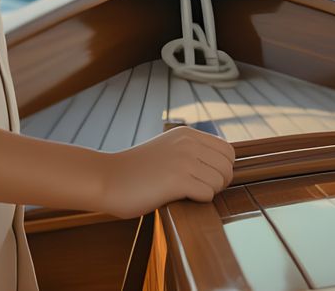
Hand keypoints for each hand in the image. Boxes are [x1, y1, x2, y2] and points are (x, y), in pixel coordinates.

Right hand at [94, 125, 235, 219]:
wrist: (107, 179)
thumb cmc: (137, 171)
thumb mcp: (167, 148)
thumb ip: (191, 150)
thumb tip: (223, 165)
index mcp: (187, 134)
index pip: (228, 151)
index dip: (221, 169)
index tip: (205, 178)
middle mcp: (188, 143)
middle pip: (228, 168)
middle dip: (218, 183)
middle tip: (197, 189)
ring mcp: (183, 160)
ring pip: (220, 182)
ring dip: (207, 192)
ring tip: (185, 192)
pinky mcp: (177, 180)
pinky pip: (207, 194)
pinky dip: (198, 201)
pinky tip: (178, 197)